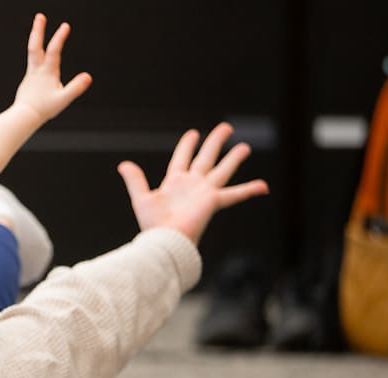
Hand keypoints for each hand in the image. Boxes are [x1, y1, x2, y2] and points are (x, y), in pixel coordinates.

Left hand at [12, 13, 92, 122]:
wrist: (24, 117)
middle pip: (35, 45)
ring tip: (38, 27)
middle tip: (40, 16)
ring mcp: (31, 75)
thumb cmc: (43, 109)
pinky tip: (40, 59)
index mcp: (47, 72)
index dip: (59, 37)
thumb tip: (88, 77)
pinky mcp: (28, 81)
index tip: (65, 25)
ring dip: (36, 38)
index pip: (54, 51)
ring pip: (33, 53)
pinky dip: (36, 55)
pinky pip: (33, 64)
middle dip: (38, 30)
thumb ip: (75, 88)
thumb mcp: (63, 99)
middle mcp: (36, 70)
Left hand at [116, 122, 269, 242]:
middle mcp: (192, 185)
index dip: (187, 146)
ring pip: (222, 170)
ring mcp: (204, 192)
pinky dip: (250, 190)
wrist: (165, 240)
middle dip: (215, 143)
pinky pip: (235, 194)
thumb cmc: (153, 225)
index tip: (193, 134)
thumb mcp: (141, 198)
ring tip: (244, 146)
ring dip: (233, 158)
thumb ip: (135, 181)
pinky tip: (264, 186)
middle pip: (206, 158)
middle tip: (226, 127)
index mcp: (174, 183)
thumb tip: (123, 164)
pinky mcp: (213, 200)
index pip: (182, 158)